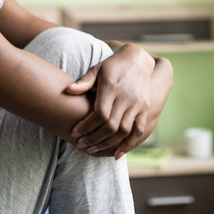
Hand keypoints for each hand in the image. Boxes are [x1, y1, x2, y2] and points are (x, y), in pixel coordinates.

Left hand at [65, 43, 154, 159]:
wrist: (138, 60)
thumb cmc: (112, 66)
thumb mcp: (97, 68)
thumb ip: (84, 81)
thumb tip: (68, 90)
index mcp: (112, 87)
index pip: (99, 113)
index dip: (86, 126)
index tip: (75, 132)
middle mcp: (126, 97)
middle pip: (110, 125)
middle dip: (94, 138)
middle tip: (81, 145)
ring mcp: (138, 104)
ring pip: (123, 131)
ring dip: (108, 143)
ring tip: (93, 149)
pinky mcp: (145, 109)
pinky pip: (138, 130)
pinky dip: (128, 144)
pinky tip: (116, 154)